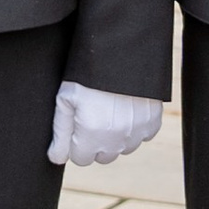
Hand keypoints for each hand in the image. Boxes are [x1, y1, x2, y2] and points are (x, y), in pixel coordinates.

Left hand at [49, 81, 164, 169]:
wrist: (122, 49)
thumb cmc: (88, 73)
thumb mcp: (66, 98)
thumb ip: (60, 133)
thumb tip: (56, 158)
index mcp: (91, 135)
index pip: (81, 159)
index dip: (76, 142)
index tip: (78, 123)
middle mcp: (115, 139)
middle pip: (103, 157)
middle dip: (96, 142)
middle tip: (94, 114)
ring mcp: (136, 132)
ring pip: (123, 148)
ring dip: (116, 136)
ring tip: (111, 108)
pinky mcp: (153, 122)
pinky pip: (143, 136)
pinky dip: (136, 127)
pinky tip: (127, 107)